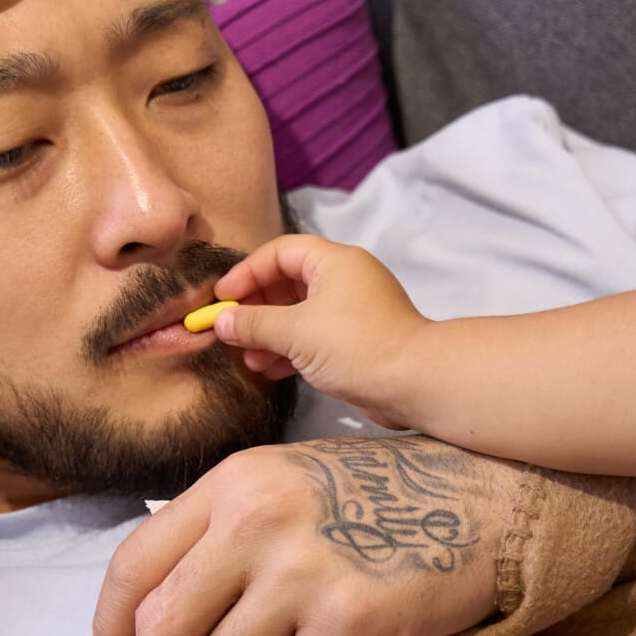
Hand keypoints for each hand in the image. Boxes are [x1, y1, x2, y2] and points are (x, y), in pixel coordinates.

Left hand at [90, 438, 518, 635]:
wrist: (489, 497)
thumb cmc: (383, 501)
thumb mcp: (286, 485)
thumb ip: (220, 534)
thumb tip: (154, 616)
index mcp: (232, 484)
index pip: (131, 566)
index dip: (113, 628)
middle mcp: (256, 519)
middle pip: (164, 631)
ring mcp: (303, 566)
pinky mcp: (353, 613)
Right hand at [208, 237, 431, 425]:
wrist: (414, 382)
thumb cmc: (357, 346)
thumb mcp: (296, 332)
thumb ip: (254, 324)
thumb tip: (221, 321)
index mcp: (334, 262)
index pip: (280, 252)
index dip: (247, 272)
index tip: (222, 298)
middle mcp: (345, 280)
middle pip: (288, 283)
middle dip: (256, 308)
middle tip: (229, 329)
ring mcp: (352, 312)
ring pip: (300, 314)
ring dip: (269, 333)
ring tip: (245, 357)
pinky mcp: (357, 341)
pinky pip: (314, 337)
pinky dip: (289, 349)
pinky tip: (267, 369)